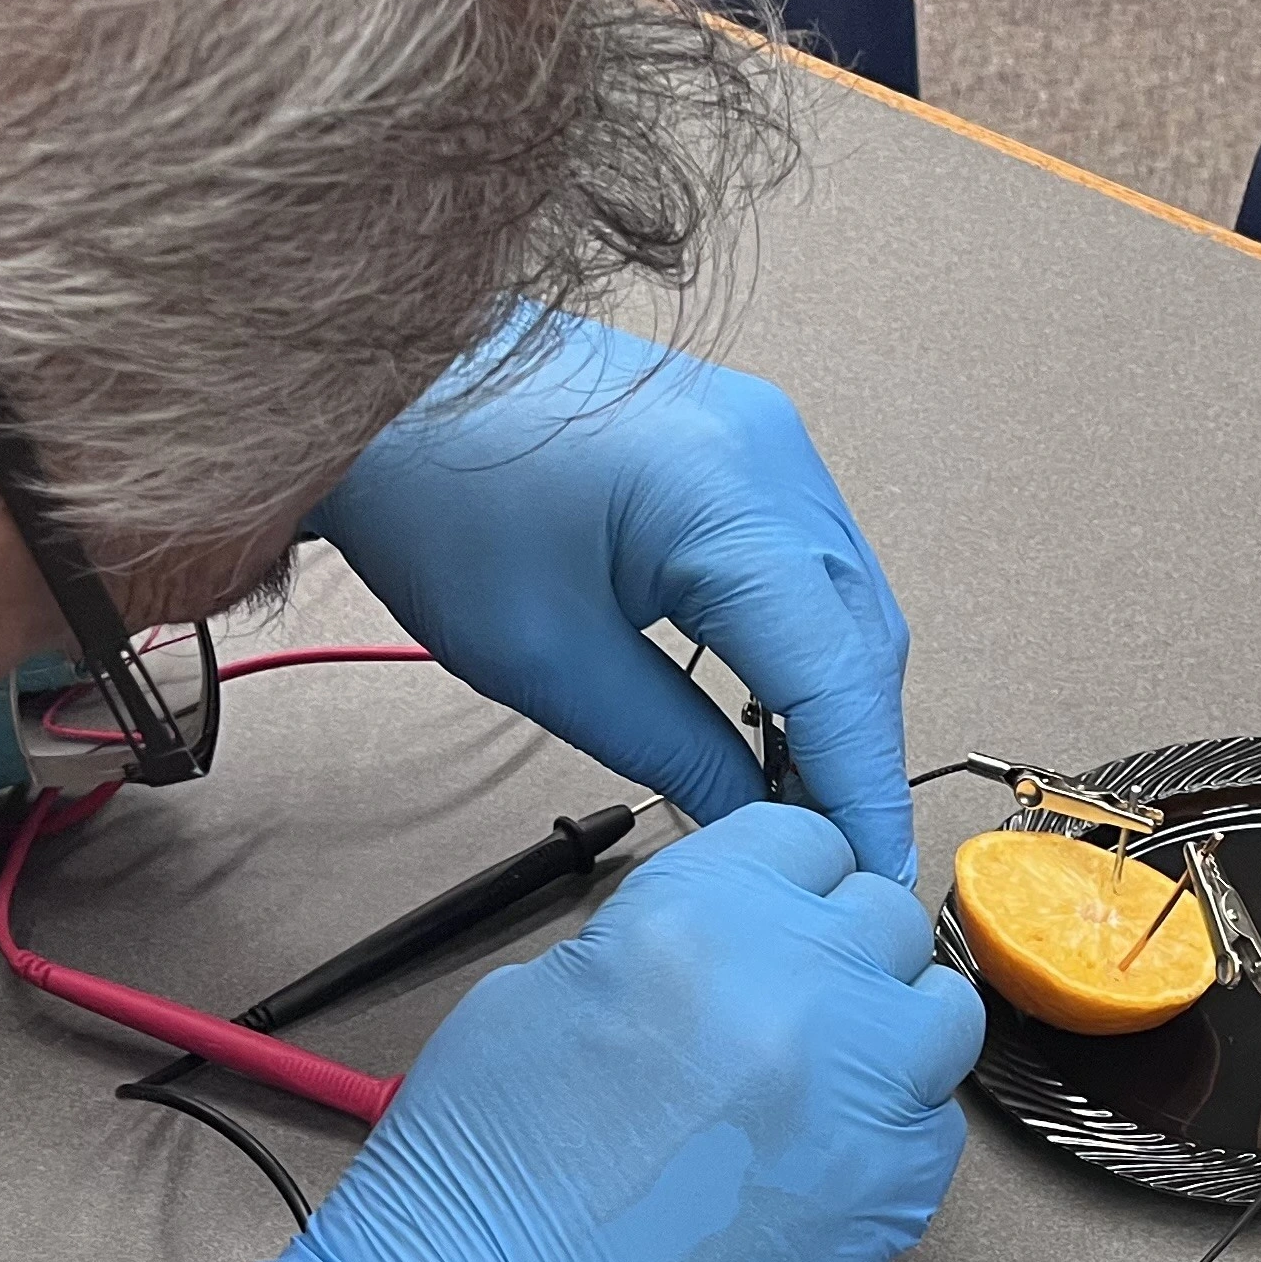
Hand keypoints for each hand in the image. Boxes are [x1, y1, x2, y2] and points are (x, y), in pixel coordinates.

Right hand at [243, 805, 981, 1261]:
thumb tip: (726, 943)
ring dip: (891, 1030)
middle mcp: (800, 991)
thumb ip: (657, 943)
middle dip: (839, 951)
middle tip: (789, 1004)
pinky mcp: (891, 1197)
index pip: (806, 842)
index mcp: (704, 918)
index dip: (785, 881)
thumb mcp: (537, 995)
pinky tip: (820, 1157)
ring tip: (824, 1075)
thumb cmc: (483, 1184)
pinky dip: (895, 1129)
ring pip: (940, 1014)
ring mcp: (861, 1097)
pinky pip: (936, 1126)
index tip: (776, 915)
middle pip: (883, 919)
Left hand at [310, 315, 914, 877]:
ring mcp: (767, 439)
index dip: (865, 788)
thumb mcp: (550, 662)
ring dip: (838, 702)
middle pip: (863, 638)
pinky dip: (810, 646)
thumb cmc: (436, 496)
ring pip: (849, 602)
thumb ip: (673, 750)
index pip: (841, 676)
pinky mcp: (744, 444)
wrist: (383, 388)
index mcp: (730, 500)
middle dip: (859, 754)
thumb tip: (752, 816)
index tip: (877, 873)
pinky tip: (778, 707)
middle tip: (840, 855)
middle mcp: (774, 455)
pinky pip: (813, 562)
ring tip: (806, 795)